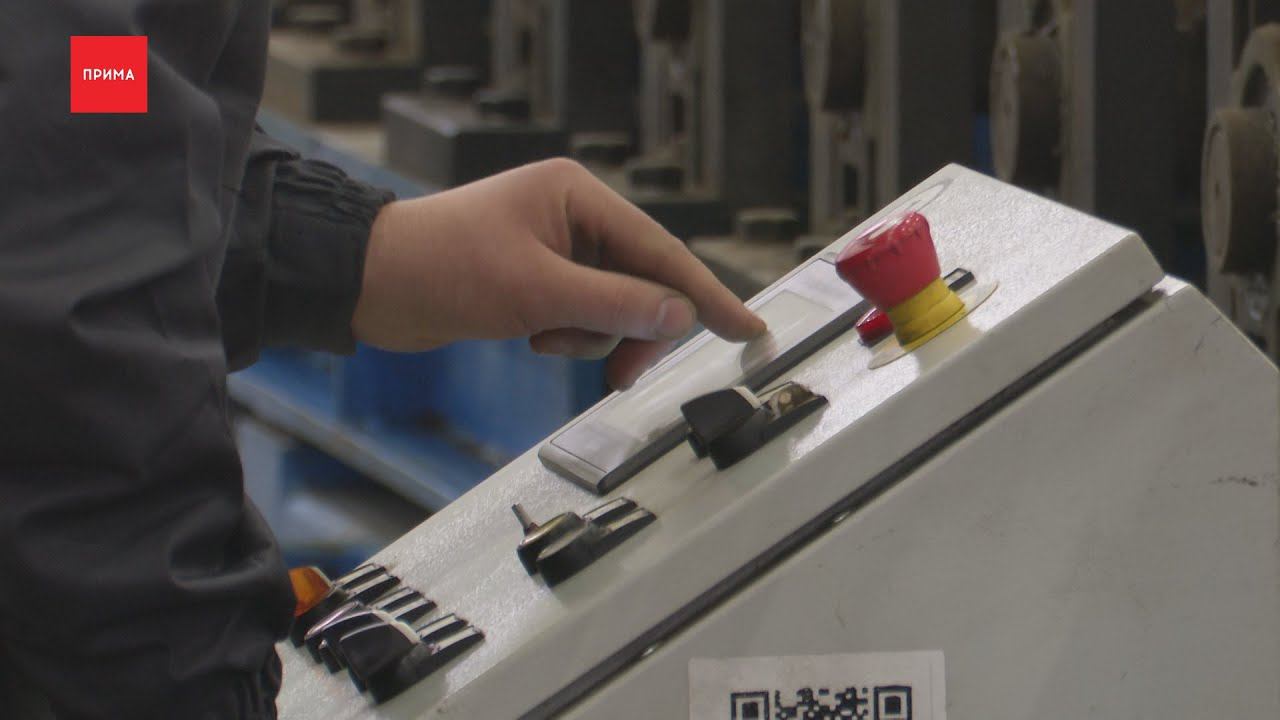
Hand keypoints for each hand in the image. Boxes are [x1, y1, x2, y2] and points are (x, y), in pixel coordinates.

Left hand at [352, 159, 766, 388]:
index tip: (747, 328)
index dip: (706, 294)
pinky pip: (581, 316)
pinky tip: (531, 336)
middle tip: (623, 375)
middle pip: (640, 282)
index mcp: (577, 195)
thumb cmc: (441, 267)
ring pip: (611, 307)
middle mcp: (572, 216)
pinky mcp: (537, 280)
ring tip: (545, 339)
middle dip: (630, 328)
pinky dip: (567, 336)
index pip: (659, 250)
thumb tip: (679, 313)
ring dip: (588, 336)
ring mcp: (555, 249)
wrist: (369, 284)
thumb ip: (614, 303)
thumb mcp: (536, 290)